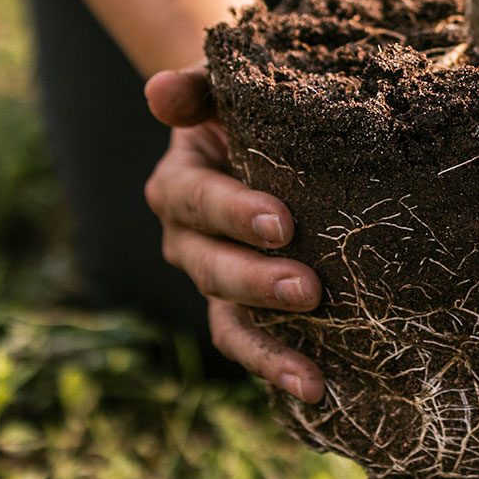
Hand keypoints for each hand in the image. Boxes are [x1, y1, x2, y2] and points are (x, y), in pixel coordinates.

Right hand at [144, 65, 326, 402]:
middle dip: (258, 283)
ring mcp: (216, 282)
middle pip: (213, 268)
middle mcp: (189, 240)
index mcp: (180, 184)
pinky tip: (320, 392)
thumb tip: (159, 93)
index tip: (282, 224)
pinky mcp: (246, 310)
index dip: (234, 214)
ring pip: (230, 322)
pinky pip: (254, 345)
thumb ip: (195, 87)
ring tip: (310, 377)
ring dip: (267, 350)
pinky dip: (279, 370)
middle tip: (310, 289)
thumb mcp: (224, 88)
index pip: (199, 200)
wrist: (265, 139)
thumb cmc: (250, 110)